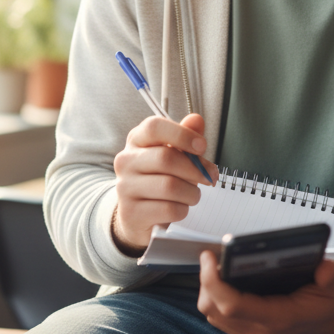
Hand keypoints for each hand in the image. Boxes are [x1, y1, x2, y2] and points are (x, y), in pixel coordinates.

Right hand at [111, 113, 218, 254]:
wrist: (138, 214)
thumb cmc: (160, 177)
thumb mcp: (174, 153)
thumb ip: (186, 136)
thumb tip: (196, 119)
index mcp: (136, 140)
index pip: (154, 127)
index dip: (182, 134)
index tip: (202, 146)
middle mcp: (126, 161)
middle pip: (166, 158)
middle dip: (195, 169)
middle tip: (209, 177)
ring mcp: (125, 187)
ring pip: (170, 186)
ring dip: (191, 192)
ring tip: (193, 194)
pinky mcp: (131, 213)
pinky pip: (169, 209)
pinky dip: (183, 210)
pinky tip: (180, 207)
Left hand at [197, 251, 333, 333]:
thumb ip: (333, 277)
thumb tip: (323, 268)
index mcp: (279, 319)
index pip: (232, 305)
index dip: (214, 281)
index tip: (210, 256)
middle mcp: (260, 333)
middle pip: (214, 310)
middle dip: (206, 282)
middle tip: (212, 256)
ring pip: (214, 315)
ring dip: (209, 290)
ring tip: (217, 264)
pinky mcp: (250, 333)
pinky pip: (221, 318)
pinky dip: (216, 298)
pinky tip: (225, 278)